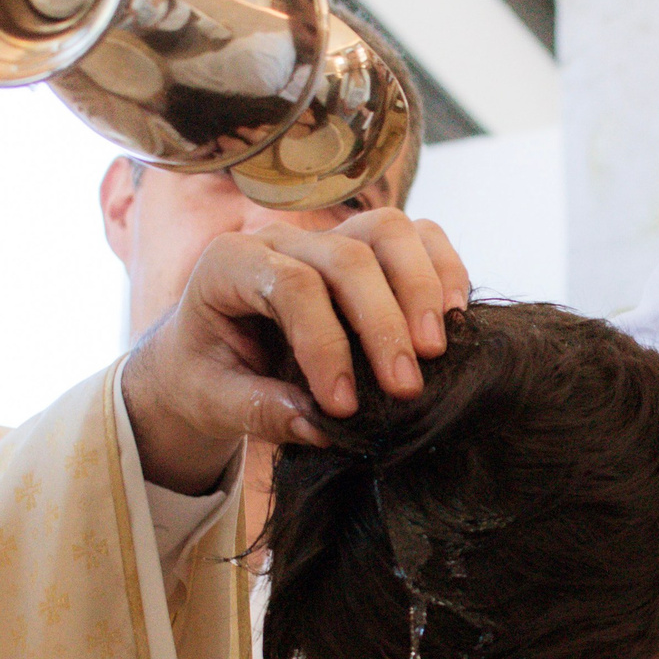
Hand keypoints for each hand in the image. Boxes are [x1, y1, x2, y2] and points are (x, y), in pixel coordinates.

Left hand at [122, 209, 468, 493]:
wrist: (206, 355)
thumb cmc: (204, 373)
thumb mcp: (211, 401)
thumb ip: (258, 410)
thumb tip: (320, 428)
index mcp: (230, 263)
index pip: (291, 286)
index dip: (324, 343)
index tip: (344, 407)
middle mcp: (282, 239)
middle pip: (348, 255)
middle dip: (382, 322)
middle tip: (405, 388)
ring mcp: (328, 237)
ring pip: (388, 231)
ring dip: (420, 288)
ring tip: (436, 350)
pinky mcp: (366, 250)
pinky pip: (415, 237)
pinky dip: (442, 270)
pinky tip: (454, 317)